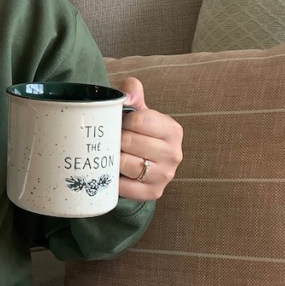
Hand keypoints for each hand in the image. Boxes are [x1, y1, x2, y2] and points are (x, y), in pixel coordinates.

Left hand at [118, 76, 183, 200]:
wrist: (143, 162)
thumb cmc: (137, 132)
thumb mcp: (137, 110)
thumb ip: (133, 92)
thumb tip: (127, 94)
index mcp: (172, 130)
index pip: (139, 119)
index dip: (122, 120)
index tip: (119, 123)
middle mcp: (174, 153)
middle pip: (129, 142)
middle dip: (115, 140)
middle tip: (110, 140)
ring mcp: (165, 175)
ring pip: (126, 164)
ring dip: (112, 159)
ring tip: (110, 154)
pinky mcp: (153, 192)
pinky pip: (124, 187)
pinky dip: (113, 180)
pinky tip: (112, 172)